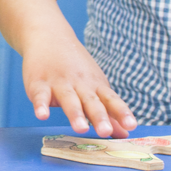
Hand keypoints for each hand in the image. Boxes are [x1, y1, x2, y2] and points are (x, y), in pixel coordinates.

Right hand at [21, 31, 135, 137]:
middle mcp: (80, 85)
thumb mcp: (95, 86)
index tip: (132, 125)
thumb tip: (124, 135)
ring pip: (68, 99)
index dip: (121, 112)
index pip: (111, 100)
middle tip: (105, 131)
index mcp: (95, 87)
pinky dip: (41, 105)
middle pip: (91, 102)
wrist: (49, 35)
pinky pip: (40, 95)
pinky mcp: (38, 83)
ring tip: (80, 128)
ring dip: (75, 113)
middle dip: (99, 117)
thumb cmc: (75, 67)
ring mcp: (59, 83)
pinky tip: (42, 115)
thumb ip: (108, 111)